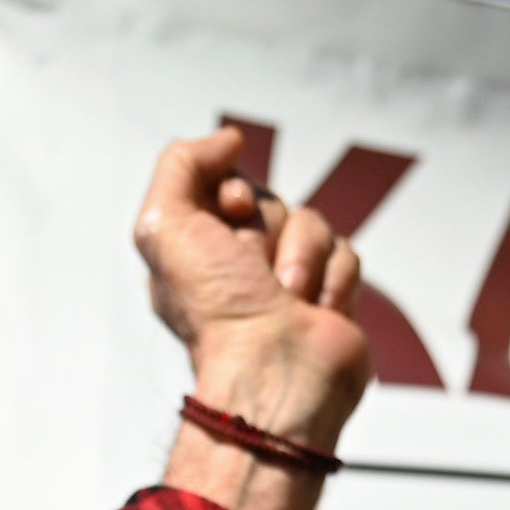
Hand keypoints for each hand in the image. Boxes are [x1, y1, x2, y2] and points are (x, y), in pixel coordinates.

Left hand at [134, 126, 371, 509]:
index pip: (228, 184)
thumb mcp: (163, 223)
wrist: (277, 368)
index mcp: (197, 249)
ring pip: (313, 222)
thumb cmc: (217, 310)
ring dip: (303, 255)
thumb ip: (180, 164)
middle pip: (273, 200)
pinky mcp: (328, 296)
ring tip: (288, 297)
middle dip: (269, 229)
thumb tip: (228, 140)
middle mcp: (238, 265)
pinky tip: (316, 311)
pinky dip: (333, 279)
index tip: (233, 212)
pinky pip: (346, 254)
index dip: (236, 190)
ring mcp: (287, 281)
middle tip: (255, 269)